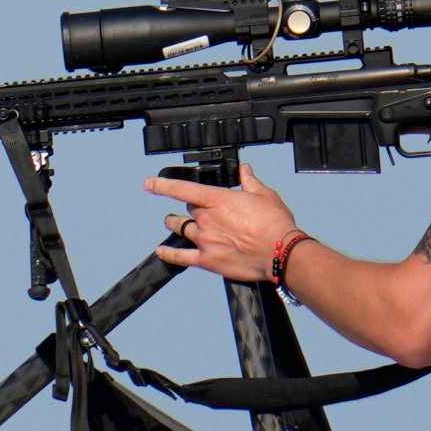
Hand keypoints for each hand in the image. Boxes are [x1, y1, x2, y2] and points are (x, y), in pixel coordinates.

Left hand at [147, 165, 302, 280]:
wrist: (280, 252)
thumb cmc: (275, 224)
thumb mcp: (264, 195)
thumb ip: (249, 181)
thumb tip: (244, 170)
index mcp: (218, 200)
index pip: (183, 189)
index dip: (163, 186)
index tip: (149, 184)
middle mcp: (207, 219)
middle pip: (188, 211)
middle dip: (190, 210)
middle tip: (195, 212)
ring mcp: (205, 240)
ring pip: (180, 229)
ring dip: (176, 225)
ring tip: (173, 224)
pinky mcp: (208, 260)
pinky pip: (181, 257)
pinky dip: (169, 254)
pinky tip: (161, 252)